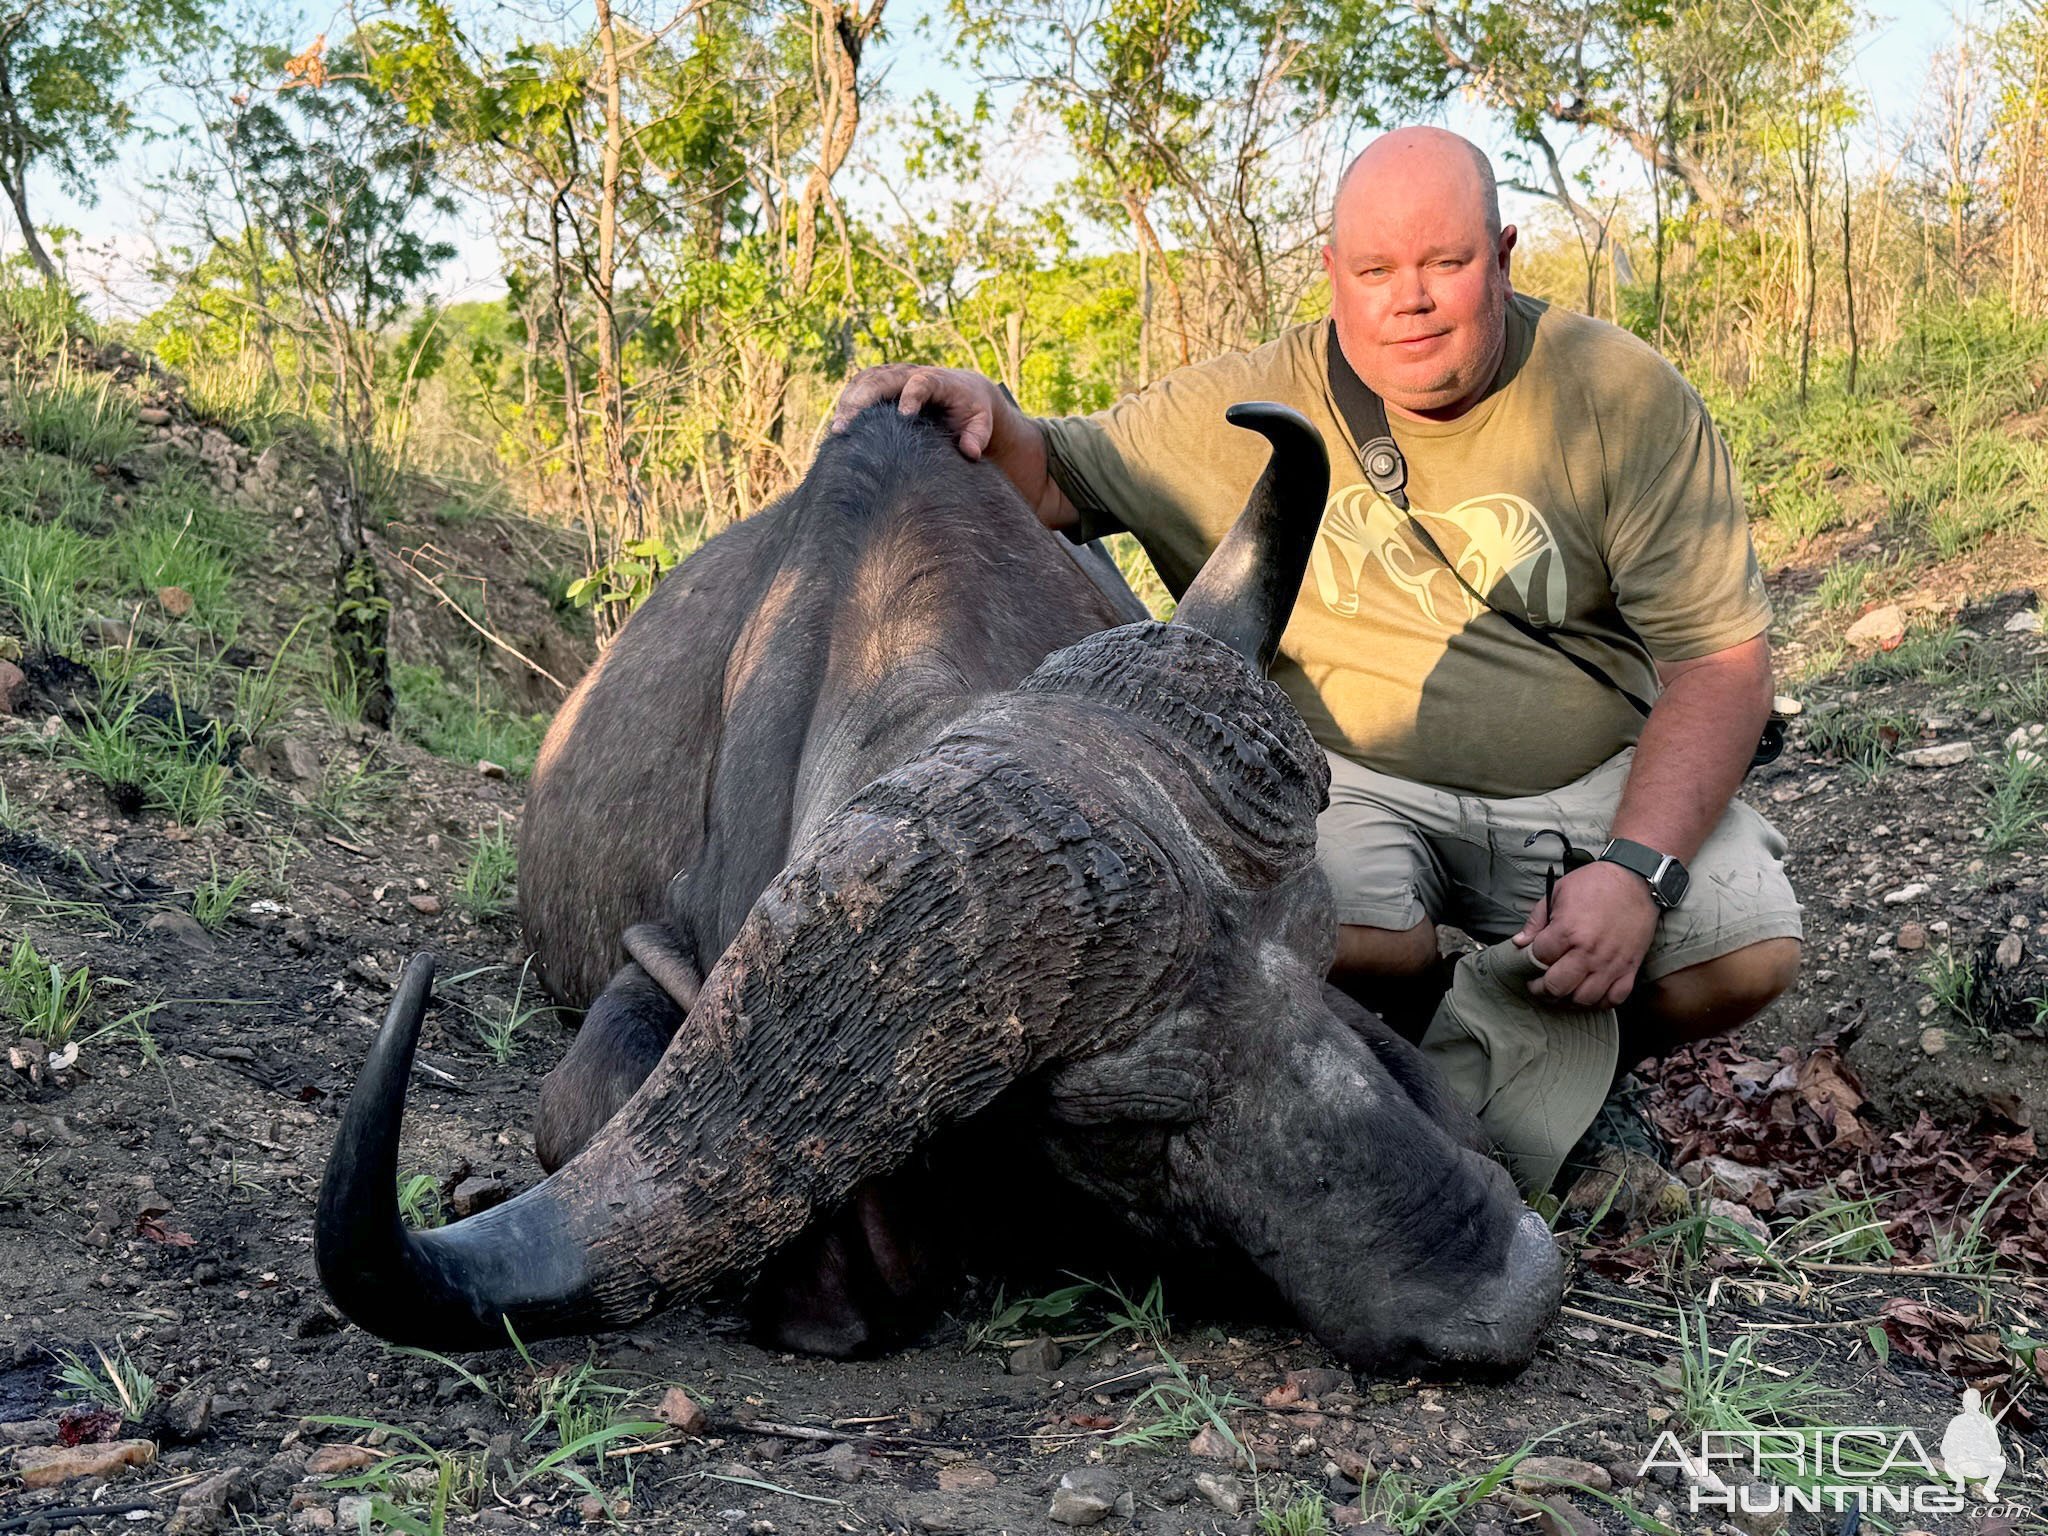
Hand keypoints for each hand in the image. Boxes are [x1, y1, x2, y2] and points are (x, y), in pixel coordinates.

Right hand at [829, 365, 1006, 458]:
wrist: (964, 391)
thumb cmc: (972, 411)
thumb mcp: (981, 423)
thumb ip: (978, 436)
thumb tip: (970, 452)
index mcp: (938, 381)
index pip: (921, 382)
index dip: (911, 396)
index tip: (904, 417)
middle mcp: (912, 373)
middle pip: (882, 378)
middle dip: (863, 401)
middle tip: (846, 428)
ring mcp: (895, 375)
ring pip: (866, 380)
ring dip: (849, 401)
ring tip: (838, 430)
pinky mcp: (883, 381)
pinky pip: (860, 385)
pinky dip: (848, 401)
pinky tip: (840, 425)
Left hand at [1511, 859, 1658, 1008]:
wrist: (1636, 880)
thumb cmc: (1595, 883)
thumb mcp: (1557, 892)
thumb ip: (1536, 920)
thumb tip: (1519, 942)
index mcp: (1567, 931)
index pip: (1539, 959)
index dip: (1531, 960)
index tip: (1531, 959)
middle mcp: (1588, 952)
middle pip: (1557, 986)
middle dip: (1542, 988)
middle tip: (1539, 984)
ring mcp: (1611, 963)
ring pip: (1584, 999)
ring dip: (1569, 998)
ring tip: (1563, 989)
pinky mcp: (1630, 968)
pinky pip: (1614, 999)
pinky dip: (1600, 1001)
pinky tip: (1590, 992)